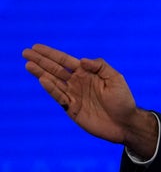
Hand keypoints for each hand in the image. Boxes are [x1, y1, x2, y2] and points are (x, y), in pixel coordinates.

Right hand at [22, 44, 156, 156]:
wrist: (125, 123)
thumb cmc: (123, 100)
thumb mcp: (116, 79)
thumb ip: (100, 67)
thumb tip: (81, 61)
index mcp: (88, 73)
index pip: (65, 61)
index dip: (51, 54)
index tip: (36, 47)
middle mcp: (78, 83)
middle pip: (55, 69)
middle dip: (41, 61)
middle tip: (25, 52)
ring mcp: (74, 96)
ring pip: (53, 82)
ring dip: (41, 73)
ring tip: (28, 64)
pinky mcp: (72, 109)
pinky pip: (59, 97)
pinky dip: (51, 89)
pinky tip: (42, 80)